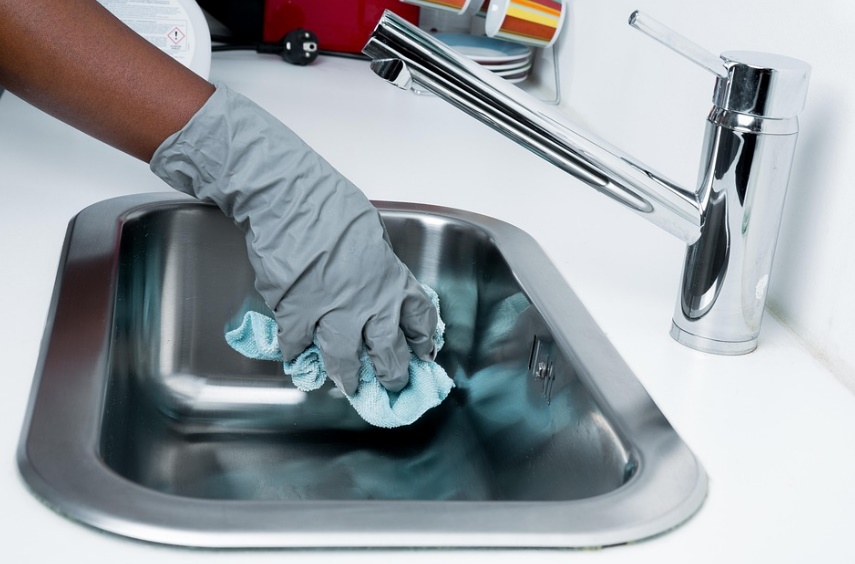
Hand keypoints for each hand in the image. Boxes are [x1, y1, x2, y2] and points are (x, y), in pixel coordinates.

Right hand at [150, 85, 436, 394]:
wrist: (290, 200)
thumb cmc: (331, 206)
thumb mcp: (371, 235)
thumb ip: (376, 265)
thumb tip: (373, 279)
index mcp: (390, 280)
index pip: (417, 318)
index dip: (421, 340)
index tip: (423, 353)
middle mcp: (368, 304)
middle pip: (388, 352)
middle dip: (392, 374)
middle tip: (392, 385)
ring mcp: (332, 313)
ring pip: (345, 360)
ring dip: (347, 376)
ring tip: (349, 385)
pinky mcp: (297, 315)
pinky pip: (299, 346)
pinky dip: (298, 355)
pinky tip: (298, 361)